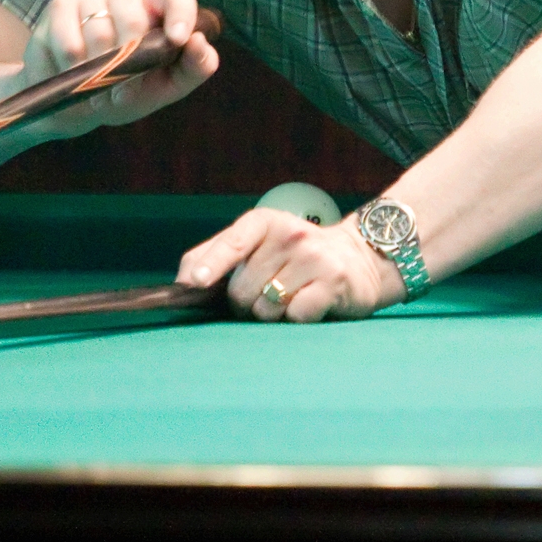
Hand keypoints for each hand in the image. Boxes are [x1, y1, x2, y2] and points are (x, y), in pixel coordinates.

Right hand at [24, 0, 218, 135]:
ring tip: (94, 88)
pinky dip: (72, 69)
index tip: (178, 39)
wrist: (74, 103)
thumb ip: (193, 67)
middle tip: (119, 91)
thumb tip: (198, 42)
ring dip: (98, 72)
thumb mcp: (166, 87)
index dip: (181, 15)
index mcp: (156, 7)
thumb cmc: (126, 92)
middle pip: (134, 19)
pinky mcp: (59, 6)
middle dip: (129, 64)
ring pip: (99, 33)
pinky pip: (68, 42)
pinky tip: (71, 76)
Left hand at [178, 209, 408, 321]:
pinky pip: (294, 317)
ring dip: (270, 313)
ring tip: (289, 296)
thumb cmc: (295, 256)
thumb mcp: (257, 243)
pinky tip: (308, 304)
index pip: (232, 243)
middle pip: (242, 289)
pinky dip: (295, 319)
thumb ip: (215, 254)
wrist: (358, 259)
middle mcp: (289, 235)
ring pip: (266, 307)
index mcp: (264, 222)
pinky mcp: (333, 283)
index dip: (211, 265)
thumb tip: (183, 282)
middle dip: (244, 302)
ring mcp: (313, 258)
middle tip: (265, 292)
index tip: (195, 283)